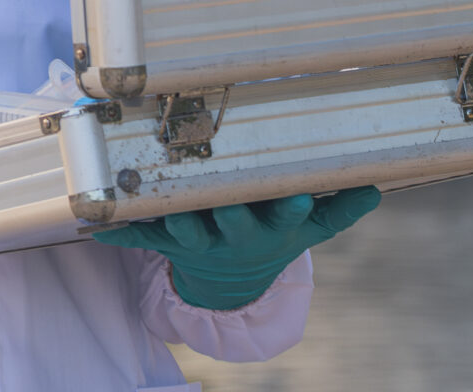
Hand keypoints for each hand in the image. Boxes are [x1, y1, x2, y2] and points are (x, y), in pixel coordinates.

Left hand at [91, 187, 381, 310]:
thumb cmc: (272, 240)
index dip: (291, 211)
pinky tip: (96, 225)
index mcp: (268, 231)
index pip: (284, 219)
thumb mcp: (309, 232)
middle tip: (223, 199)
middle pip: (229, 225)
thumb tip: (377, 188)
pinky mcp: (165, 241)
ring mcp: (196, 241)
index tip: (299, 197)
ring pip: (183, 230)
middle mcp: (231, 237)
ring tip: (161, 203)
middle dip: (227, 213)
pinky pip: (140, 236)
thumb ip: (339, 210)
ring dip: (172, 217)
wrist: (231, 284)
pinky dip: (119, 231)